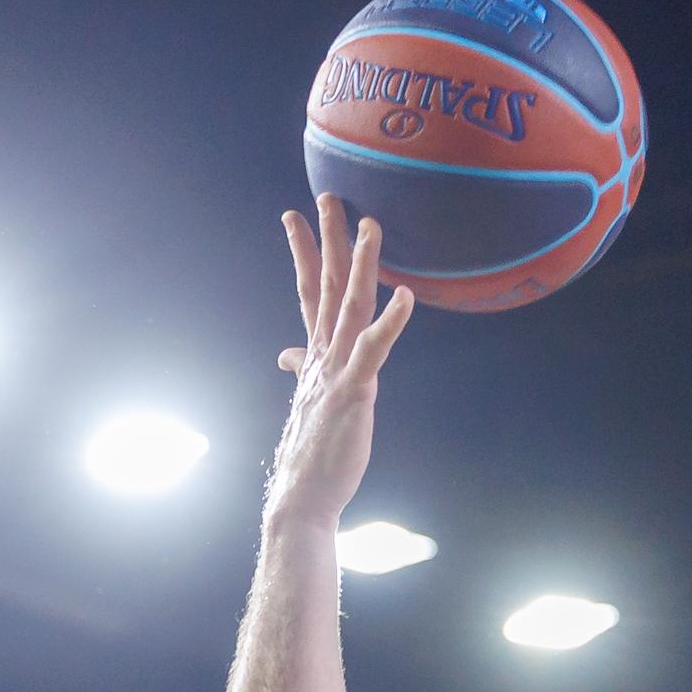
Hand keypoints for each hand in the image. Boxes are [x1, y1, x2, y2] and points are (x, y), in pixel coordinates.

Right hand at [269, 199, 413, 526]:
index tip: (294, 217)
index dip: (303, 253)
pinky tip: (406, 296)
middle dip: (328, 239)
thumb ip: (300, 371)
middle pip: (327, 286)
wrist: (302, 495)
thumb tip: (286, 356)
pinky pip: (373, 350)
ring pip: (350, 306)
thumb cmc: (310, 454)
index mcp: (314, 357)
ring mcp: (337, 371)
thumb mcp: (306, 402)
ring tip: (371, 225)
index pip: (308, 292)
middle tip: (328, 196)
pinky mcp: (355, 391)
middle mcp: (322, 355)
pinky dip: (390, 322)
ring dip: (361, 264)